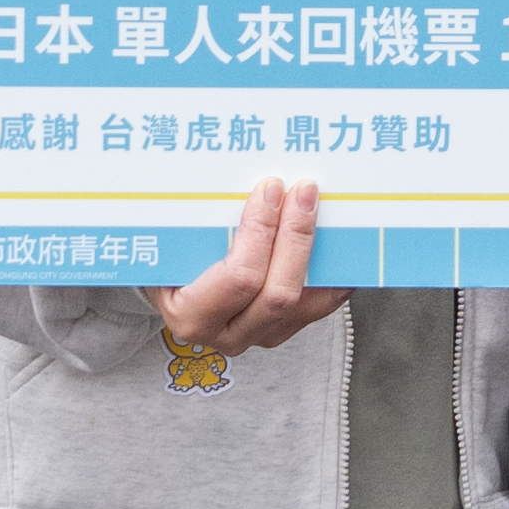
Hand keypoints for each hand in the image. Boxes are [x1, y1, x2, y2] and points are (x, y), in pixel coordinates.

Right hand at [148, 178, 349, 354]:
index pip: (238, 278)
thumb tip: (237, 172)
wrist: (174, 292)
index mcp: (190, 314)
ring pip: (306, 302)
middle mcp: (226, 334)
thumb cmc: (170, 260)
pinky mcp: (284, 331)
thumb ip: (191, 217)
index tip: (270, 188)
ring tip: (328, 208)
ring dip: (321, 251)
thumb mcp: (167, 242)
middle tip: (304, 191)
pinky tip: (341, 239)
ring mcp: (259, 336)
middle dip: (296, 235)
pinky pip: (320, 305)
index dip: (260, 231)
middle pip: (279, 293)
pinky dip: (335, 270)